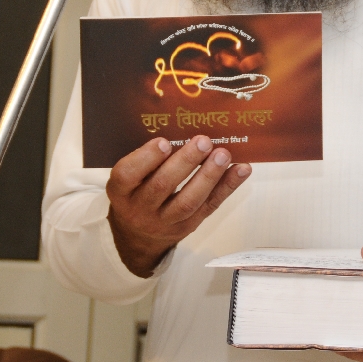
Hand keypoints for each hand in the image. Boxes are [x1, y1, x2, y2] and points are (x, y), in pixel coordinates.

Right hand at [106, 135, 250, 277]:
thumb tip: (181, 128)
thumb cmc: (136, 191)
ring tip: (223, 154)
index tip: (165, 142)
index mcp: (120, 191)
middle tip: (204, 141)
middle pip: (161, 186)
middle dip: (185, 162)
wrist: (138, 233)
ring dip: (209, 176)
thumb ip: (145, 158)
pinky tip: (241, 169)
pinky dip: (227, 186)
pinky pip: (210, 206)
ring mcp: (165, 222)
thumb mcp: (129, 176)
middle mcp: (140, 209)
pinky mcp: (188, 226)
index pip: (128, 175)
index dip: (146, 158)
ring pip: (188, 201)